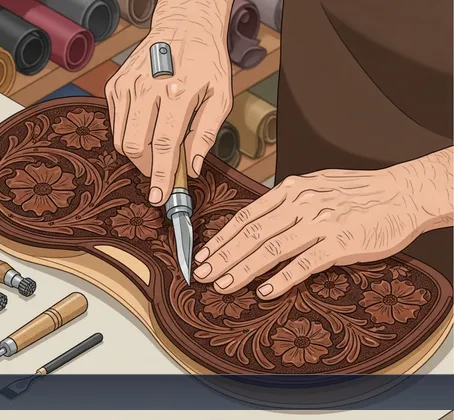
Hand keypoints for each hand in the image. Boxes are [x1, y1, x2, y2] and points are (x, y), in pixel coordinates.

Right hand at [105, 0, 233, 205]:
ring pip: (121, 139)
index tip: (158, 197)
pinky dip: (129, 134)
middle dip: (147, 167)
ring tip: (157, 147)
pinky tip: (146, 125)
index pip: (163, 145)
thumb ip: (206, 134)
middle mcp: (147, 89)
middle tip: (162, 172)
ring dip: (138, 153)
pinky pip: (116, 124)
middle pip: (134, 146)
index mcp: (177, 92)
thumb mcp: (220, 96)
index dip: (160, 175)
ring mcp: (127, 86)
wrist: (183, 27)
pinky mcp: (115, 85)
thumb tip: (192, 167)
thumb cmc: (205, 63)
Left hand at [193, 166, 446, 299]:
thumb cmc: (359, 191)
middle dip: (222, 257)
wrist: (403, 193)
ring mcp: (320, 223)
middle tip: (202, 275)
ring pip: (271, 249)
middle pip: (252, 235)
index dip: (221, 238)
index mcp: (291, 189)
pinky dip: (282, 278)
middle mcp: (301, 204)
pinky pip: (304, 263)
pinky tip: (265, 291)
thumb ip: (288, 201)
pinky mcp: (340, 243)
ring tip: (223, 285)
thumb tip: (260, 221)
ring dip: (243, 270)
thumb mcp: (316, 184)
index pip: (247, 217)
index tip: (202, 255)